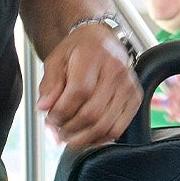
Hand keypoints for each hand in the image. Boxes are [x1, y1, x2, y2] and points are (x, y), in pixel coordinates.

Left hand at [37, 25, 139, 148]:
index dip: (61, 111)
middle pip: (92, 112)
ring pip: (105, 125)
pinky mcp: (135, 98)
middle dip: (70, 128)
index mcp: (94, 55)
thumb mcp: (56, 61)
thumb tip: (44, 107)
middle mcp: (115, 70)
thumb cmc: (77, 51)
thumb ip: (49, 85)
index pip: (79, 92)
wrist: (100, 42)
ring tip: (69, 136)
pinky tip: (86, 136)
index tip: (50, 118)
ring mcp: (128, 86)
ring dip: (83, 138)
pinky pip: (118, 129)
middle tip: (57, 130)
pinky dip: (99, 139)